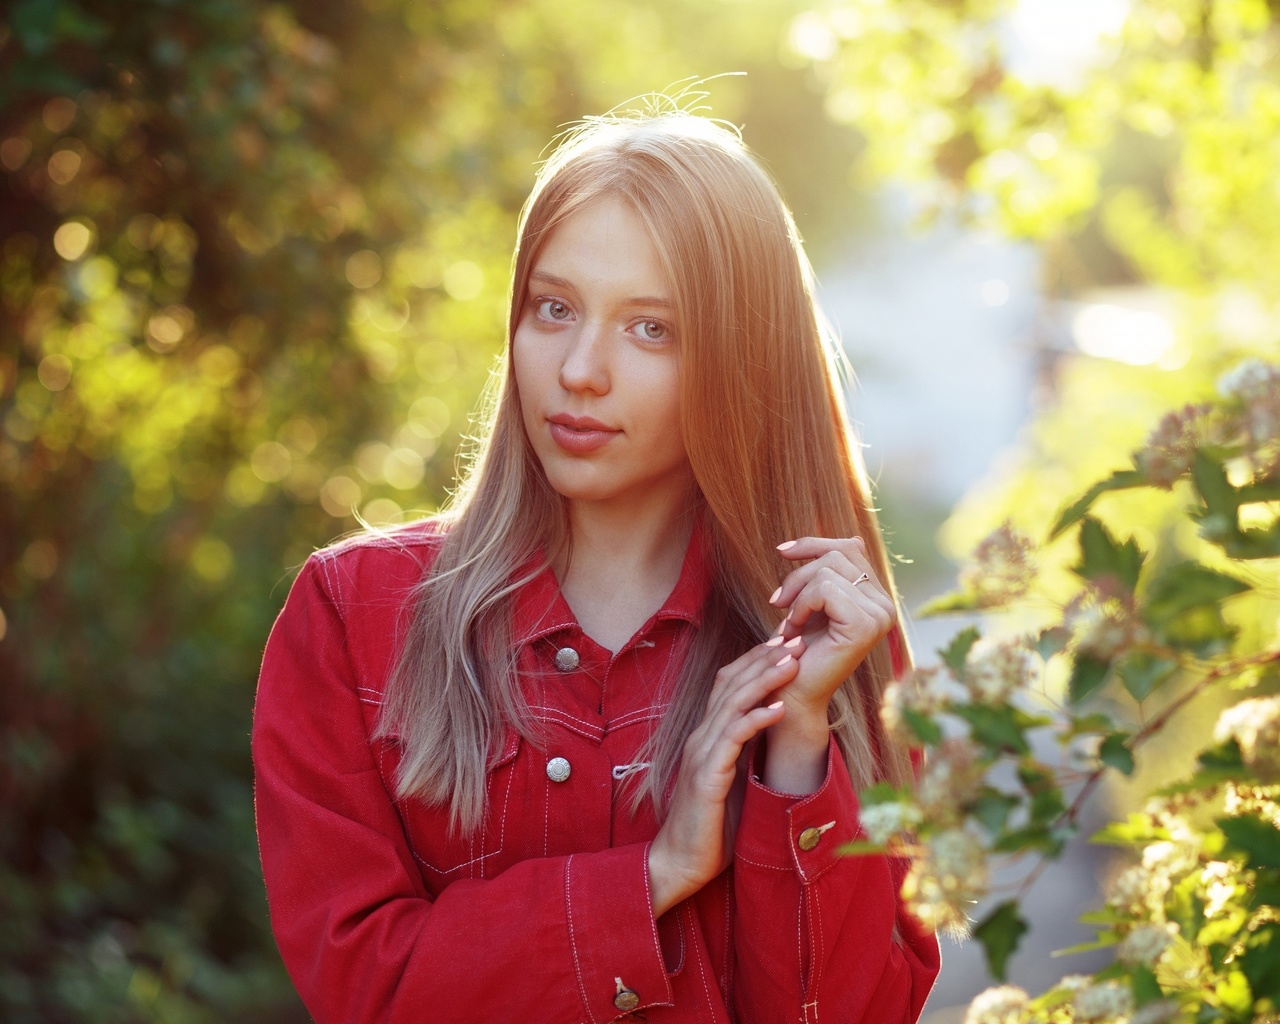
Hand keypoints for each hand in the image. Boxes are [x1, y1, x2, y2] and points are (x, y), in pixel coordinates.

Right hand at [647, 634, 805, 916]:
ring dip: (764, 679)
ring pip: (733, 704)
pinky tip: (779, 707)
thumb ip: (744, 752)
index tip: (785, 642)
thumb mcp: (732, 780)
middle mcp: (701, 737)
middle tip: (795, 637)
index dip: (756, 661)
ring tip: (792, 661)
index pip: (730, 685)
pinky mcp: (706, 777)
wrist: (680, 862)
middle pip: (731, 684)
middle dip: (764, 658)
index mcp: (707, 736)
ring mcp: (701, 754)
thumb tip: (773, 731)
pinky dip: (757, 719)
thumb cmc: (710, 826)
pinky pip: (733, 739)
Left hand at [769, 535, 896, 727]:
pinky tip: (793, 629)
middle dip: (798, 574)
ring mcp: (880, 616)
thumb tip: (855, 536)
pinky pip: (823, 590)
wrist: (792, 691)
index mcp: (878, 598)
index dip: (813, 544)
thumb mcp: (815, 600)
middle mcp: (886, 606)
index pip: (849, 548)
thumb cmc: (798, 649)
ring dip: (796, 594)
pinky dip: (800, 605)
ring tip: (788, 622)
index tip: (782, 551)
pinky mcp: (864, 626)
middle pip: (836, 554)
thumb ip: (834, 570)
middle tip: (778, 603)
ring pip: (827, 570)